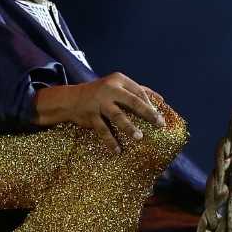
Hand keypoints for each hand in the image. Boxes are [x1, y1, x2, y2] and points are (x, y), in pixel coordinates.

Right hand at [33, 72, 165, 152]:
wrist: (71, 99)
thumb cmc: (100, 93)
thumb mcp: (116, 86)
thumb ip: (136, 90)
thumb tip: (160, 99)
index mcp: (118, 80)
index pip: (139, 91)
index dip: (150, 104)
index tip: (159, 117)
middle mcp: (110, 89)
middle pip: (132, 101)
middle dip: (148, 113)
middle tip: (159, 124)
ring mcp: (99, 102)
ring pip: (117, 116)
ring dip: (129, 127)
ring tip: (139, 137)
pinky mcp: (91, 115)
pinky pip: (103, 130)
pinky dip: (110, 141)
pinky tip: (118, 150)